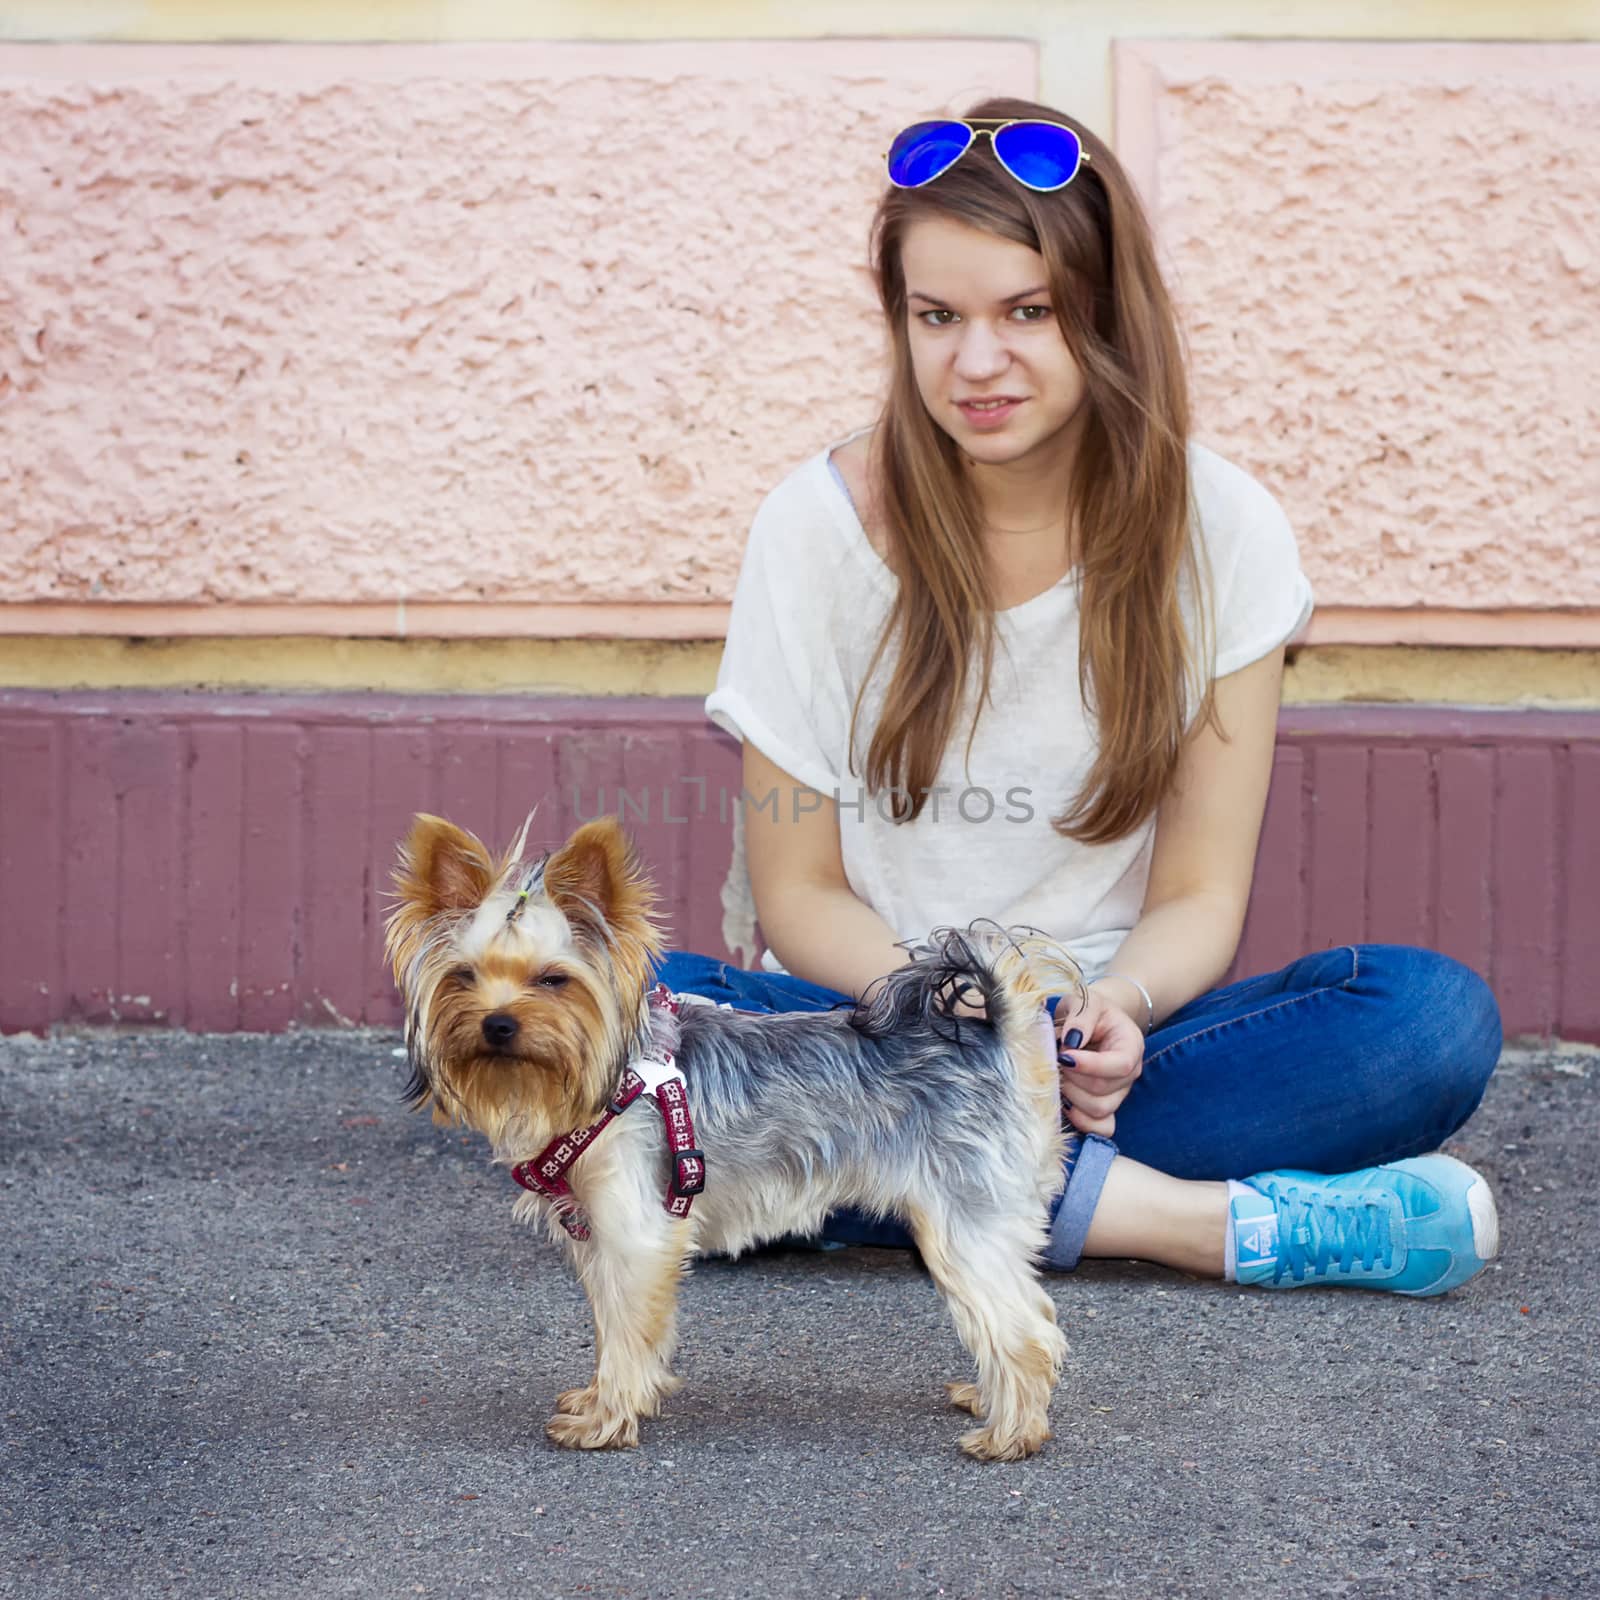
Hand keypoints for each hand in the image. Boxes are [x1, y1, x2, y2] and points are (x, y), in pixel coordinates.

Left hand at [1053, 982, 1144, 1137]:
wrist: (1094, 1021)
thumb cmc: (1090, 1010)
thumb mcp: (1086, 1001)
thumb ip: (1081, 1017)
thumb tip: (1070, 1042)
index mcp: (1130, 1046)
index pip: (1119, 1065)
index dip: (1090, 1066)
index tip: (1064, 1056)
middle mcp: (1129, 1074)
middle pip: (1103, 1090)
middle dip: (1072, 1078)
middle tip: (1054, 1062)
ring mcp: (1119, 1094)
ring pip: (1098, 1110)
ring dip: (1071, 1096)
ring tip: (1057, 1077)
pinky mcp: (1106, 1108)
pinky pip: (1102, 1128)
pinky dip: (1081, 1121)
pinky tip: (1065, 1103)